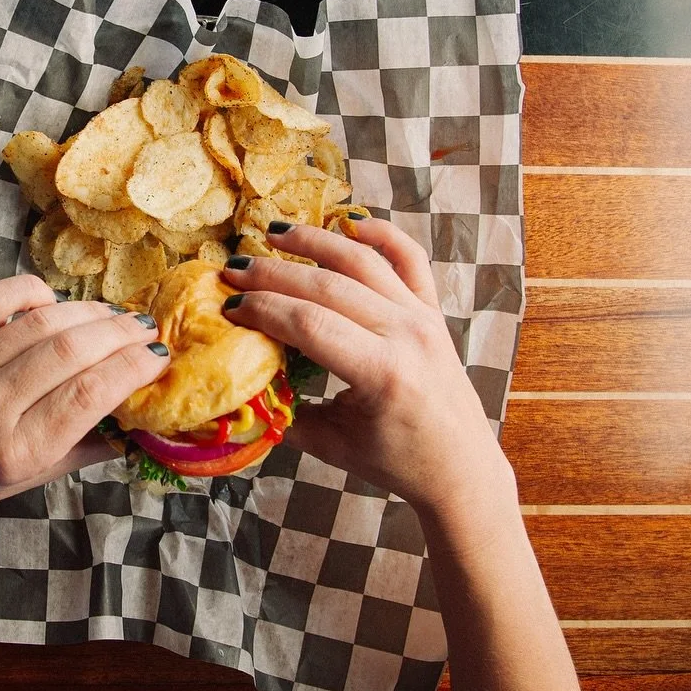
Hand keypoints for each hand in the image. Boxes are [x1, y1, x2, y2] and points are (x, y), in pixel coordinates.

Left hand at [0, 275, 170, 520]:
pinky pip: (0, 298)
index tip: (159, 358)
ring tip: (115, 317)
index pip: (90, 395)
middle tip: (147, 329)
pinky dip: (35, 293)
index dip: (133, 369)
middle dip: (120, 334)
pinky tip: (56, 304)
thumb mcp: (34, 476)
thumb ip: (89, 446)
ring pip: (43, 322)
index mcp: (18, 450)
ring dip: (90, 313)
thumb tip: (146, 418)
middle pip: (73, 352)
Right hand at [219, 218, 510, 515]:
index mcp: (382, 373)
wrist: (461, 468)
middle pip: (329, 287)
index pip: (310, 324)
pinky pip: (409, 258)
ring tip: (274, 232)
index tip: (228, 308)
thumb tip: (239, 383)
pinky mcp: (433, 311)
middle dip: (274, 274)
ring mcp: (424, 318)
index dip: (264, 311)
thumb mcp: (332, 445)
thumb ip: (285, 413)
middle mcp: (407, 335)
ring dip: (316, 241)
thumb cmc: (396, 462)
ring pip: (364, 261)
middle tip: (234, 271)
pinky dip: (380, 234)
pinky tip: (348, 223)